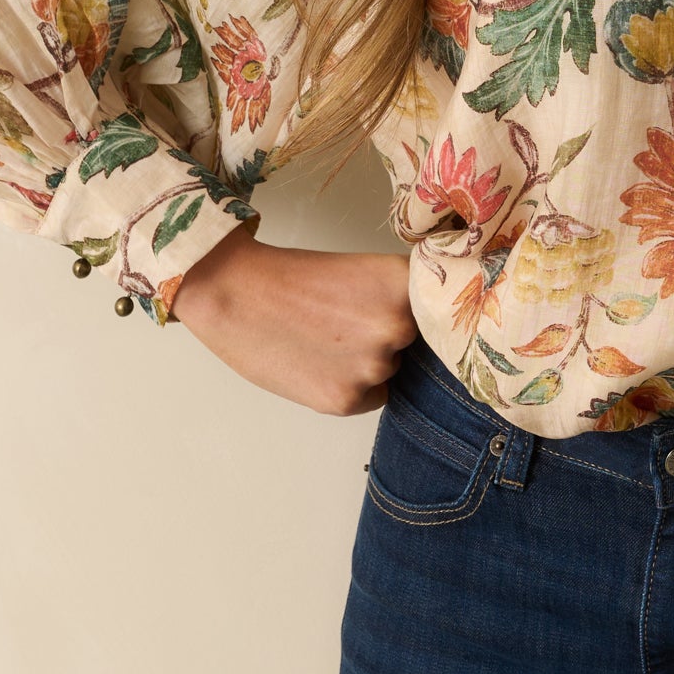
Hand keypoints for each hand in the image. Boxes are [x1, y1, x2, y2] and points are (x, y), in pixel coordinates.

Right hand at [167, 222, 417, 415]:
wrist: (234, 294)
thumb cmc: (292, 278)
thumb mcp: (362, 273)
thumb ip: (399, 298)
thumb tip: (431, 327)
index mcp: (404, 284)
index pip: (439, 306)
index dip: (424, 310)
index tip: (408, 312)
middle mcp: (398, 325)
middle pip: (417, 341)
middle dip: (391, 335)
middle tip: (348, 321)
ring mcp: (374, 365)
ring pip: (392, 369)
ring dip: (370, 361)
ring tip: (327, 339)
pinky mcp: (347, 400)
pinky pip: (372, 397)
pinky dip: (353, 387)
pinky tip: (320, 363)